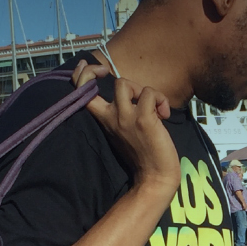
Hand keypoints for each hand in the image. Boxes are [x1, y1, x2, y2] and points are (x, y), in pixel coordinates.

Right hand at [74, 66, 178, 190]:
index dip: (84, 74)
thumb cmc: (143, 154)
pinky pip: (150, 93)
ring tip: (155, 108)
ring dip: (146, 91)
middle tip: (140, 95)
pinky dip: (161, 100)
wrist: (155, 177)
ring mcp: (126, 117)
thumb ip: (122, 111)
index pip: (82, 91)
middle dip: (133, 81)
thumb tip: (131, 92)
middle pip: (116, 82)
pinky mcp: (143, 120)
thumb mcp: (124, 130)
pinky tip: (164, 115)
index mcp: (104, 119)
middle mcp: (112, 116)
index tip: (96, 68)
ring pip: (128, 83)